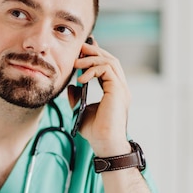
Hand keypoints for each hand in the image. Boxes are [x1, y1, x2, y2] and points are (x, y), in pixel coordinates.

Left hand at [67, 38, 130, 155]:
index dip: (96, 56)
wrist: (104, 144)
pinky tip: (81, 78)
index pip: (108, 67)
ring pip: (111, 62)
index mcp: (114, 91)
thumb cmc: (96, 132)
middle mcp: (120, 88)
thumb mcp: (82, 110)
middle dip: (95, 52)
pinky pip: (107, 70)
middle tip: (80, 48)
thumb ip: (78, 98)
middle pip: (111, 60)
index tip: (82, 52)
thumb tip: (71, 87)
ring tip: (77, 63)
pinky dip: (93, 70)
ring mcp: (121, 89)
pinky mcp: (118, 91)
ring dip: (92, 59)